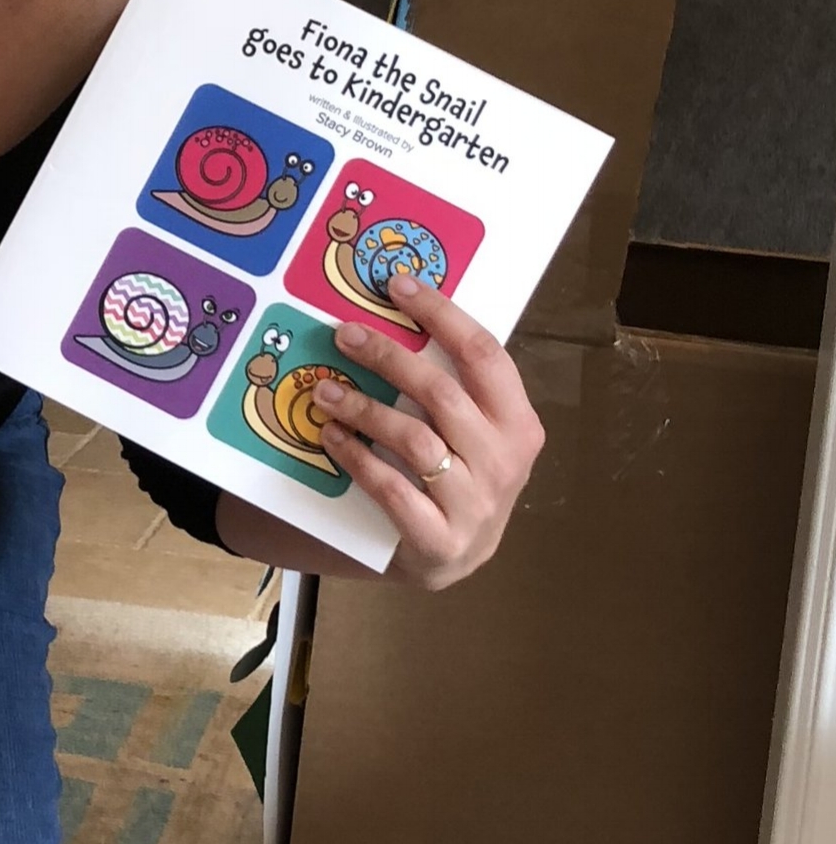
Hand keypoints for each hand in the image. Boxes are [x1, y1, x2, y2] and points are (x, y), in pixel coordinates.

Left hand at [307, 273, 543, 589]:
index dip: (442, 314)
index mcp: (518, 424)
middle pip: (443, 394)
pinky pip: (394, 490)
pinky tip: (331, 437)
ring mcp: (476, 505)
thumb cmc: (454, 477)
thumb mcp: (471, 433)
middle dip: (388, 358)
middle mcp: (506, 462)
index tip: (398, 285)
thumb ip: (450, 387)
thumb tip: (392, 315)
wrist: (449, 558)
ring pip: (416, 441)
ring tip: (325, 391)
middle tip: (344, 335)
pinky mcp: (440, 541)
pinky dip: (358, 459)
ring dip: (364, 409)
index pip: (484, 355)